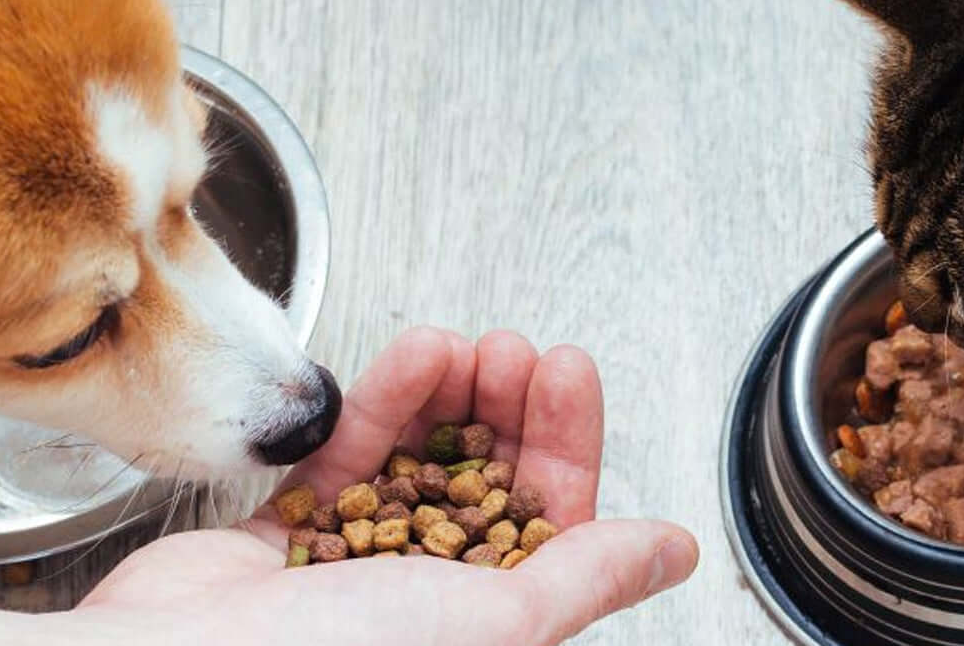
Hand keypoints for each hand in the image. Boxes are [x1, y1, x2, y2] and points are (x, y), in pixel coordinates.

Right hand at [69, 328, 698, 645]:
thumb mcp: (502, 619)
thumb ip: (587, 574)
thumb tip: (672, 551)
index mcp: (488, 626)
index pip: (553, 520)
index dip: (565, 440)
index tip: (567, 372)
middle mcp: (427, 599)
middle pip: (488, 480)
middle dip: (508, 406)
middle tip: (516, 350)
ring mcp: (358, 562)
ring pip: (421, 456)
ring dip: (450, 393)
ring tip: (467, 345)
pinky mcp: (290, 532)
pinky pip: (350, 452)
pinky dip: (385, 401)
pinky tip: (414, 357)